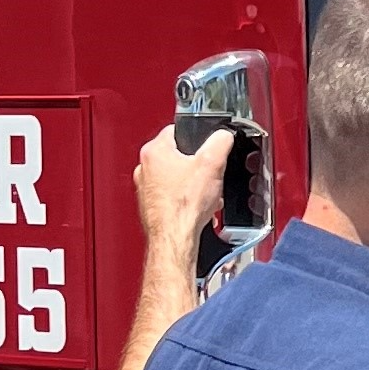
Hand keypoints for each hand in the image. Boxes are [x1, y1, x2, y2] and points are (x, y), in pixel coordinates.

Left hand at [133, 120, 231, 269]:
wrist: (175, 238)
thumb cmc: (184, 206)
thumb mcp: (213, 164)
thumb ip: (221, 141)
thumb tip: (224, 136)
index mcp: (154, 151)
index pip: (177, 131)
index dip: (198, 139)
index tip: (207, 149)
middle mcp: (144, 168)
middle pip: (178, 157)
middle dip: (196, 167)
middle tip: (207, 177)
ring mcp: (145, 189)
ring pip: (175, 178)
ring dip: (191, 185)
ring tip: (203, 195)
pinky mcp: (150, 206)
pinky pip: (171, 196)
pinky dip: (184, 200)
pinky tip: (195, 208)